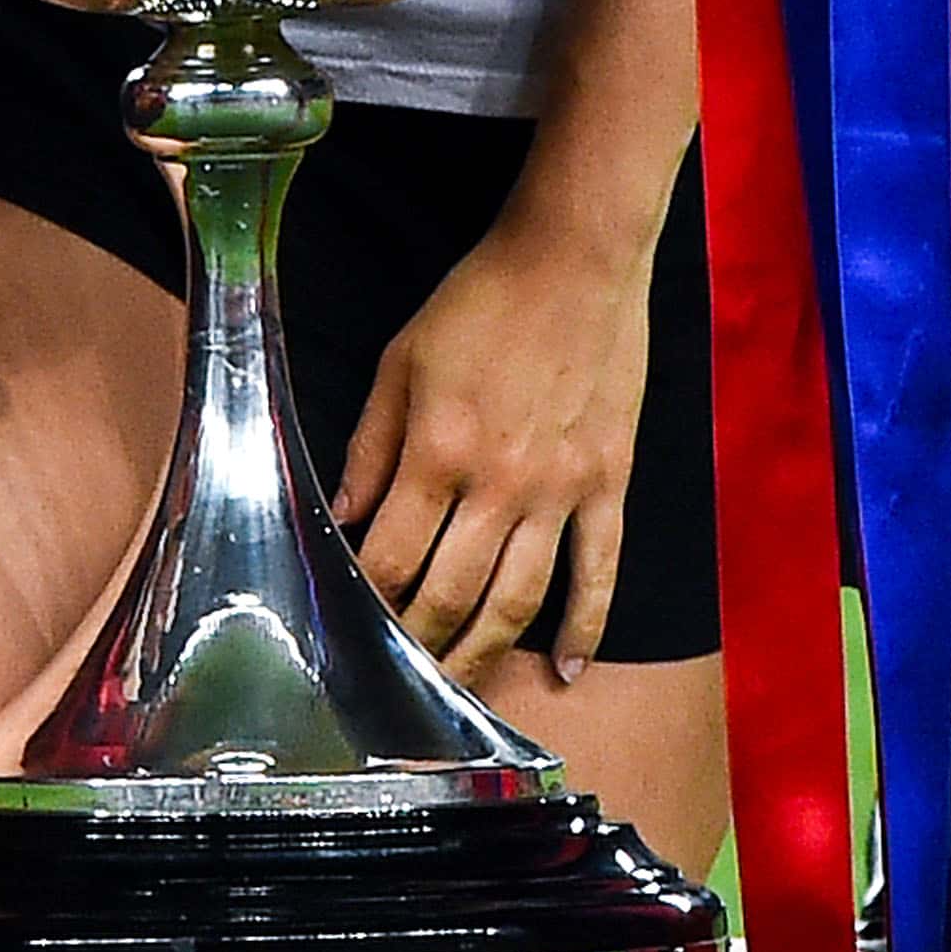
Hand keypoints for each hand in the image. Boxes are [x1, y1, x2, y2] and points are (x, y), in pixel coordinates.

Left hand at [331, 203, 658, 681]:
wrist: (575, 260)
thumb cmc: (479, 302)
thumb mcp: (400, 361)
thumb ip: (370, 446)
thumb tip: (341, 516)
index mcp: (438, 449)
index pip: (393, 558)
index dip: (368, 604)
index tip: (350, 633)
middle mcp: (501, 483)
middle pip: (453, 594)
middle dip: (420, 648)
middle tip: (399, 686)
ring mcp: (562, 490)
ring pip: (520, 600)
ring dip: (487, 654)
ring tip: (461, 691)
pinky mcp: (609, 483)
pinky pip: (599, 570)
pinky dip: (586, 626)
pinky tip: (568, 670)